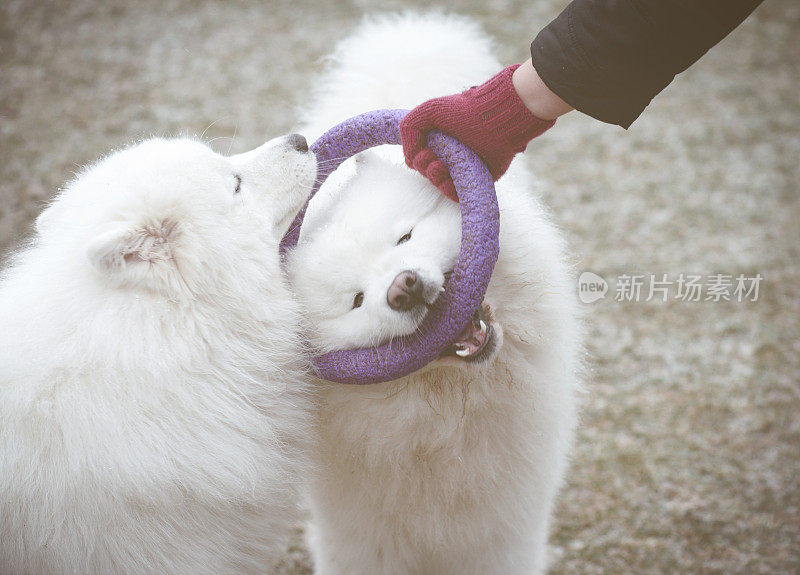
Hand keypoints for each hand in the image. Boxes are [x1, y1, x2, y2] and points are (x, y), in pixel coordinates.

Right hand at [400, 63, 558, 200]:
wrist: (494, 119)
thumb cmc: (463, 111)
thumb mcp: (428, 110)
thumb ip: (409, 128)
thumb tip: (410, 156)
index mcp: (437, 141)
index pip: (416, 158)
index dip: (415, 157)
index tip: (423, 149)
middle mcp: (448, 155)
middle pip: (425, 171)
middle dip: (424, 166)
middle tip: (433, 157)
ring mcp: (461, 169)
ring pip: (438, 183)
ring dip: (434, 177)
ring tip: (441, 166)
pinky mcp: (474, 180)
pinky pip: (456, 194)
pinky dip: (448, 190)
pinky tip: (448, 179)